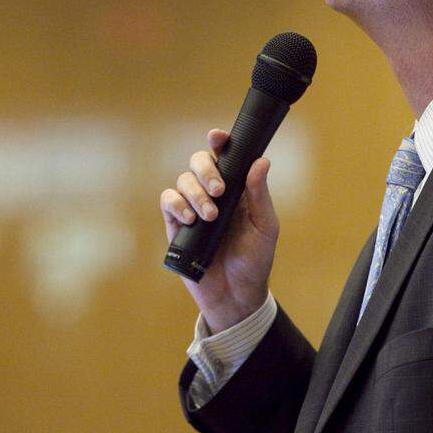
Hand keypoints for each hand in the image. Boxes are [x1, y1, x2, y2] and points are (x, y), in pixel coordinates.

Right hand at [160, 129, 278, 331]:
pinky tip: (190, 218)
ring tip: (210, 216)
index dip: (219, 142)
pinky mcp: (177, 225)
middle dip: (206, 170)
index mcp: (237, 189)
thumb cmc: (255, 260)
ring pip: (183, 180)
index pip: (226, 158)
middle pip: (199, 162)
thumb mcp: (265, 227)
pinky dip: (177, 204)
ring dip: (195, 192)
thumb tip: (261, 161)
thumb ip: (259, 194)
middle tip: (220, 190)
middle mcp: (213, 194)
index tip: (217, 136)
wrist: (236, 295)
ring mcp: (193, 208)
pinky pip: (168, 201)